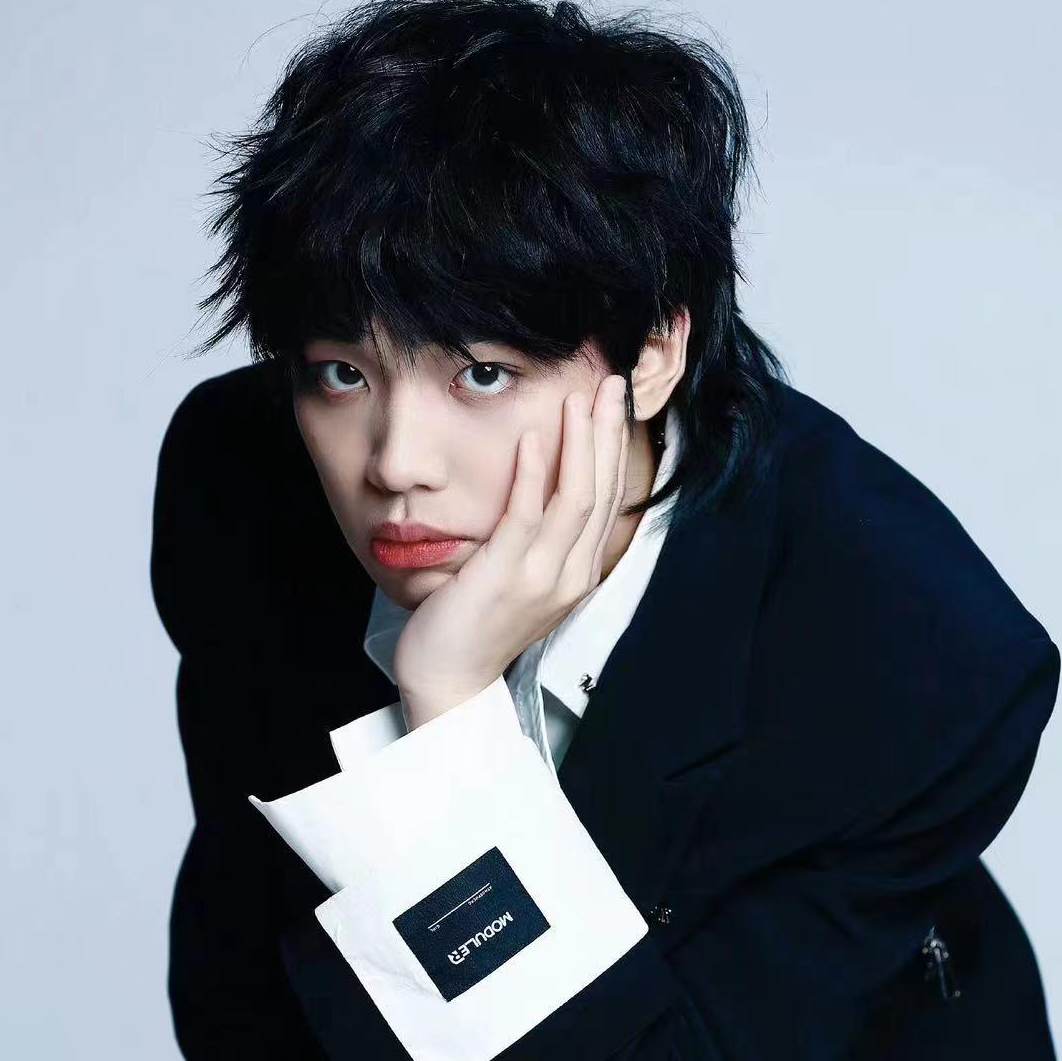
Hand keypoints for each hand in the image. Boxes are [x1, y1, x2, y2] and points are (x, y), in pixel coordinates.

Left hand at [393, 374, 630, 722]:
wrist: (449, 678)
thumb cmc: (475, 627)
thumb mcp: (520, 580)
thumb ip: (539, 540)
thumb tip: (542, 489)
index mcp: (578, 575)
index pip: (607, 500)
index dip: (612, 448)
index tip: (611, 404)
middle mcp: (570, 575)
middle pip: (601, 492)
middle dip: (607, 433)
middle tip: (609, 383)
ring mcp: (541, 578)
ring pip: (576, 498)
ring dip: (579, 442)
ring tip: (577, 398)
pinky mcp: (505, 575)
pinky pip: (526, 515)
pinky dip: (533, 473)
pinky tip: (533, 437)